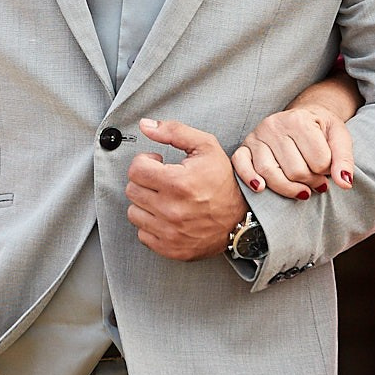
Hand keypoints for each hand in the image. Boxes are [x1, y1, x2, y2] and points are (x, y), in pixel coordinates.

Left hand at [125, 118, 242, 260]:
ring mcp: (170, 232)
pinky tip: (166, 216)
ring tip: (164, 198)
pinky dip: (151, 224)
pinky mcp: (169, 248)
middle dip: (145, 181)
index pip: (135, 169)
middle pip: (132, 190)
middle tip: (162, 180)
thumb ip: (173, 131)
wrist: (241, 218)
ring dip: (145, 203)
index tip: (158, 163)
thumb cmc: (224, 181)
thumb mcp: (206, 147)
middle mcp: (171, 210)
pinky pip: (142, 234)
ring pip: (133, 212)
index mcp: (178, 182)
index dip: (146, 161)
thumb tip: (145, 125)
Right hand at [230, 105, 354, 198]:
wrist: (303, 117)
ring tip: (302, 189)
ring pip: (269, 174)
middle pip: (295, 171)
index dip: (327, 172)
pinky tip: (261, 188)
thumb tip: (344, 184)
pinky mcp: (244, 147)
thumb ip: (344, 159)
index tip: (328, 169)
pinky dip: (249, 178)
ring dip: (288, 189)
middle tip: (317, 181)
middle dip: (310, 182)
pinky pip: (240, 165)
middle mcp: (274, 124)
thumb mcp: (339, 137)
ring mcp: (256, 136)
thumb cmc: (321, 129)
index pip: (318, 162)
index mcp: (298, 120)